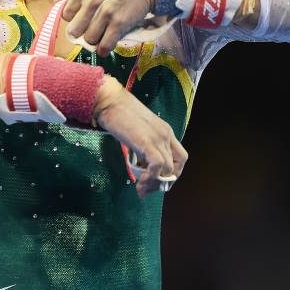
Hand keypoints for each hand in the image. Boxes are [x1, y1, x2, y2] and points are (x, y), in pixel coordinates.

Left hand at [54, 0, 153, 57]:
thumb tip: (55, 1)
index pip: (66, 15)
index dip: (75, 19)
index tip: (84, 19)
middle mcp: (91, 2)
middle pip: (75, 31)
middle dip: (82, 32)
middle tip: (92, 30)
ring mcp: (105, 14)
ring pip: (89, 40)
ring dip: (95, 41)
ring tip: (102, 35)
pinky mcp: (119, 24)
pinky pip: (104, 46)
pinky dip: (104, 50)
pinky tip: (107, 45)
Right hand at [93, 77, 188, 198]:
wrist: (109, 100)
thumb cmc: (118, 114)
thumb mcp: (137, 132)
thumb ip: (142, 147)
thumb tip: (140, 165)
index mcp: (165, 131)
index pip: (180, 158)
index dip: (171, 174)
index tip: (156, 181)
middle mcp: (166, 135)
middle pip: (176, 167)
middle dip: (163, 183)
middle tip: (147, 189)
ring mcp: (158, 138)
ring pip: (168, 170)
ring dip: (155, 184)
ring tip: (141, 188)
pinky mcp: (147, 142)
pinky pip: (157, 166)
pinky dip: (151, 177)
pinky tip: (140, 181)